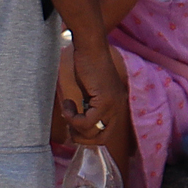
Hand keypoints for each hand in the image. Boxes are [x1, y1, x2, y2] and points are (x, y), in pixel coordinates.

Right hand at [54, 30, 122, 146]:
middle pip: (101, 139)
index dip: (87, 136)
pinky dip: (73, 118)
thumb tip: (78, 129)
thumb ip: (89, 109)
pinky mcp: (105, 100)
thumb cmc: (86, 66)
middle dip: (81, 138)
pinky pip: (87, 122)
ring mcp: (114, 105)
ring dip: (74, 126)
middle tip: (70, 124)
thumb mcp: (90, 92)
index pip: (105, 135)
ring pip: (92, 133)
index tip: (74, 126)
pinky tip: (68, 103)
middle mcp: (119, 107)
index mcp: (117, 106)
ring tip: (68, 109)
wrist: (90, 48)